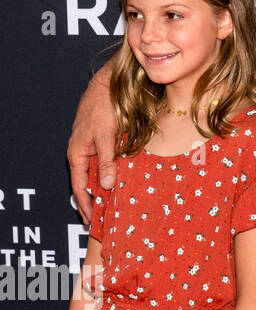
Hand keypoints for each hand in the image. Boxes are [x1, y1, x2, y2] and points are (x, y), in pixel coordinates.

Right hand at [68, 66, 116, 222]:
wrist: (108, 86)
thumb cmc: (103, 109)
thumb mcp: (106, 137)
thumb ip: (107, 161)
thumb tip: (107, 187)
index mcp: (78, 154)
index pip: (80, 188)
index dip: (86, 206)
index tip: (92, 222)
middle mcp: (83, 153)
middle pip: (89, 183)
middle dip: (96, 201)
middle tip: (106, 220)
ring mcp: (92, 147)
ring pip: (99, 173)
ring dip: (106, 189)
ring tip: (116, 206)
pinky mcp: (104, 141)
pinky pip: (107, 163)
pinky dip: (113, 174)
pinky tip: (123, 182)